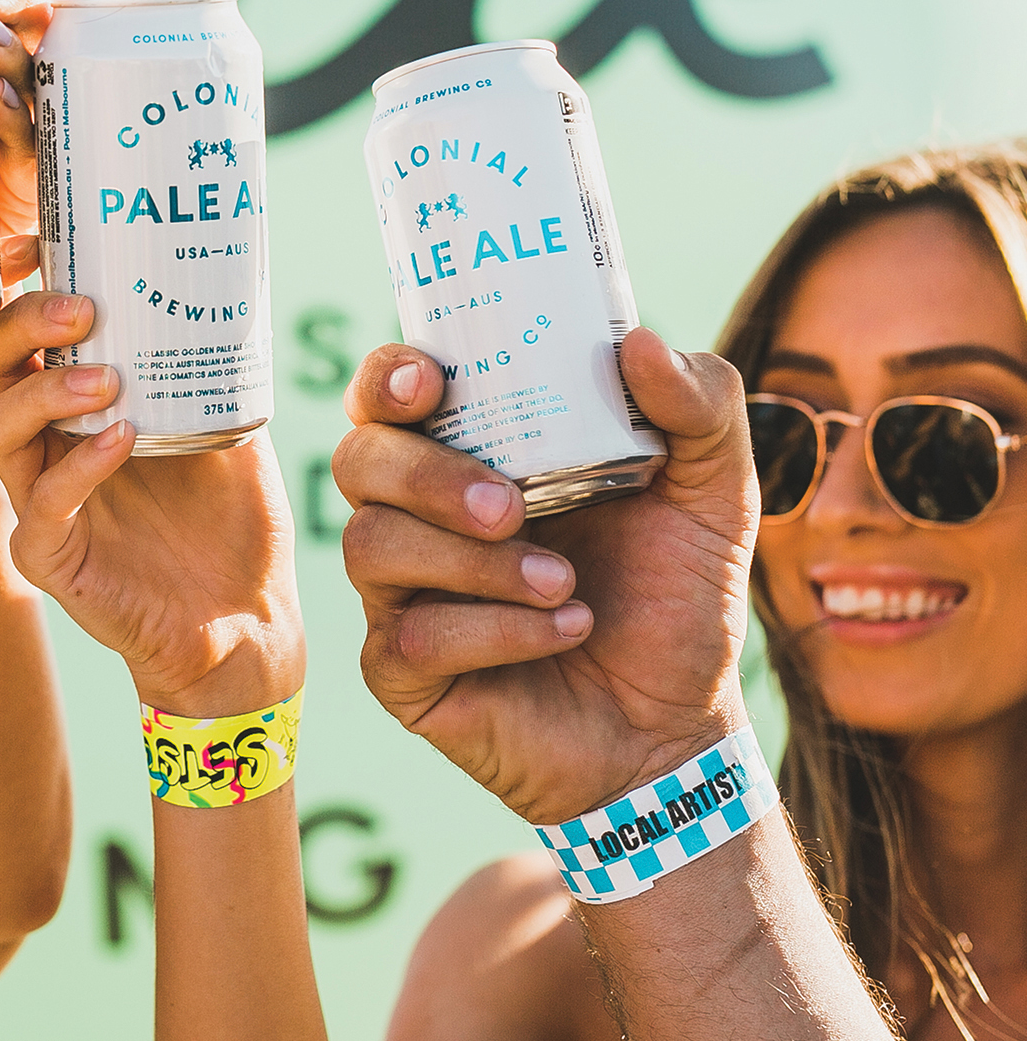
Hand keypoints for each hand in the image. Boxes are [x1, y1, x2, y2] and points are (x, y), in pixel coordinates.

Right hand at [0, 291, 303, 715]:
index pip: (15, 331)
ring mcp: (39, 501)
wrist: (247, 614)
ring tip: (108, 380)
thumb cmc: (230, 516)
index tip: (40, 244)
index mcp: (71, 403)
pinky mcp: (50, 558)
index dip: (14, 284)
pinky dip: (77, 468)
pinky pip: (40, 507)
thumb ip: (208, 359)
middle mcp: (43, 444)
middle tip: (81, 308)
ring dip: (46, 390)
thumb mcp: (226, 415)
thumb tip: (229, 273)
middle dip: (22, 323)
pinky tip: (121, 442)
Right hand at [336, 328, 758, 822]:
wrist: (675, 729)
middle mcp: (417, 516)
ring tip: (564, 586)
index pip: (388, 393)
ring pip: (371, 545)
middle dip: (427, 475)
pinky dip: (496, 630)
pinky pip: (411, 634)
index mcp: (470, 453)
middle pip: (357, 458)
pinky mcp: (400, 671)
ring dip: (475, 563)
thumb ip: (699, 407)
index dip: (386, 376)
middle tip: (512, 508)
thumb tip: (638, 342)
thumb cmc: (674, 601)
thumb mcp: (712, 495)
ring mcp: (400, 594)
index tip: (429, 383)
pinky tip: (563, 631)